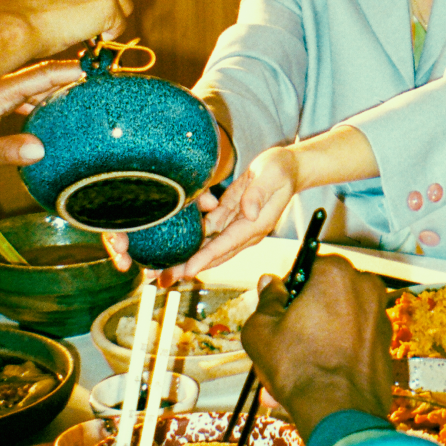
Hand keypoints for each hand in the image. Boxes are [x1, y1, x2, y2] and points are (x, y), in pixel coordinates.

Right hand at [0, 0, 132, 57]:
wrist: (13, 22)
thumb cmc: (18, 9)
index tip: (89, 2)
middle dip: (111, 1)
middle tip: (93, 19)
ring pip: (124, 4)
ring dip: (110, 19)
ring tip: (84, 29)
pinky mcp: (110, 3)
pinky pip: (120, 24)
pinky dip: (108, 34)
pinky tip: (88, 36)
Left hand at [0, 60, 82, 180]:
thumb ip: (3, 151)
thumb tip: (40, 150)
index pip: (39, 76)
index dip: (67, 71)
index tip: (93, 68)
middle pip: (41, 78)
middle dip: (70, 75)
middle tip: (99, 77)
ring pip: (33, 89)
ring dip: (58, 90)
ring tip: (85, 94)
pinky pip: (24, 99)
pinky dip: (44, 103)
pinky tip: (55, 114)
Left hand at [149, 146, 297, 285]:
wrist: (288, 167)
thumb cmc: (281, 170)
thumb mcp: (272, 176)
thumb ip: (259, 193)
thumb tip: (249, 213)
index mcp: (255, 226)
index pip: (226, 244)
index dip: (206, 257)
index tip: (188, 271)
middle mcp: (244, 232)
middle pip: (213, 254)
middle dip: (188, 266)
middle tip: (161, 278)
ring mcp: (235, 226)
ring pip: (206, 246)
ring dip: (183, 258)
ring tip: (157, 270)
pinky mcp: (227, 216)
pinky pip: (207, 230)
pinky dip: (189, 238)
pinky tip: (170, 244)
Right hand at [240, 255, 392, 440]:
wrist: (340, 413)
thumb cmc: (299, 367)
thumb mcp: (261, 330)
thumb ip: (266, 299)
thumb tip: (269, 283)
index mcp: (336, 273)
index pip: (306, 269)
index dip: (288, 293)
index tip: (278, 314)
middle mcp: (365, 286)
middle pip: (324, 298)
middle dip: (301, 321)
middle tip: (281, 347)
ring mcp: (380, 316)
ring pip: (337, 323)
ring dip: (314, 342)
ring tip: (289, 376)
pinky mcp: (386, 344)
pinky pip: (352, 342)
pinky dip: (335, 355)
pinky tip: (313, 381)